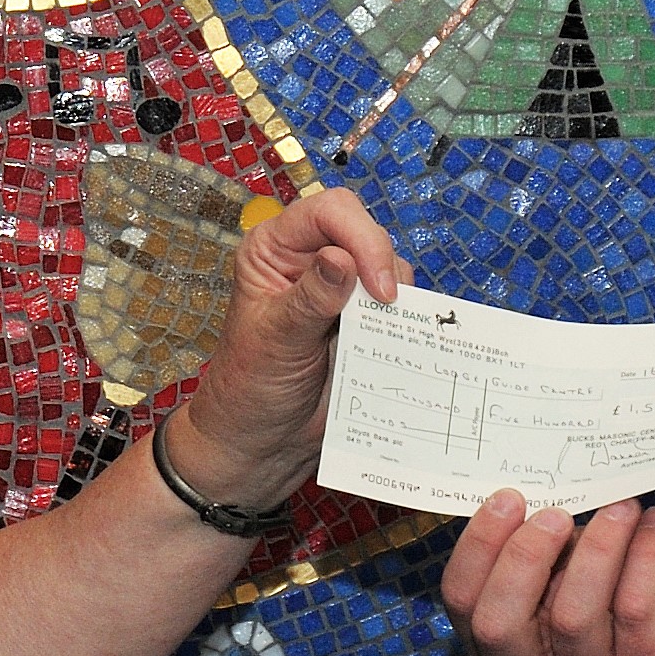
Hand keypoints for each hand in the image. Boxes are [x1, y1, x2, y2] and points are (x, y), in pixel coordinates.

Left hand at [157, 187, 406, 509]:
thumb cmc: (250, 389)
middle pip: (365, 232)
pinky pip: (395, 304)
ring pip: (387, 268)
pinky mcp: (360, 319)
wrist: (262, 443)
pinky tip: (399, 341)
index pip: (329, 212)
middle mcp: (308, 260)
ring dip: (396, 297)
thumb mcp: (277, 341)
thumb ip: (311, 298)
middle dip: (384, 267)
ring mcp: (338, 290)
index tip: (379, 288)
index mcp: (274, 249)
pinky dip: (404, 319)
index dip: (363, 238)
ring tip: (384, 333)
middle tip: (389, 310)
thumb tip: (343, 257)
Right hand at [441, 493, 654, 655]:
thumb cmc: (618, 611)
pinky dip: (645, 555)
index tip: (509, 497)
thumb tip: (548, 490)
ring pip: (573, 618)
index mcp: (499, 649)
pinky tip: (653, 524)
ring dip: (596, 549)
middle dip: (522, 557)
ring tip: (620, 507)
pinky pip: (636, 611)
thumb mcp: (569, 580)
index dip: (478, 547)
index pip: (463, 603)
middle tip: (556, 513)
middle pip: (499, 625)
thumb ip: (547, 551)